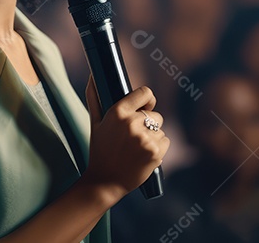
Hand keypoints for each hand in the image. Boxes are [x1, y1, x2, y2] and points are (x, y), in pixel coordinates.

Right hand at [81, 80, 169, 203]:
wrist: (104, 181)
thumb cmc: (100, 150)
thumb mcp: (95, 123)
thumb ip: (94, 97)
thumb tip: (93, 76)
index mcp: (118, 112)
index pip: (145, 93)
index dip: (147, 99)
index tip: (145, 105)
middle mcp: (132, 123)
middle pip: (155, 114)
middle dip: (148, 124)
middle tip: (132, 138)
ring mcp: (145, 138)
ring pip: (160, 129)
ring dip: (152, 137)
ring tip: (136, 149)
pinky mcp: (155, 152)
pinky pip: (166, 141)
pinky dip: (158, 148)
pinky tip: (143, 156)